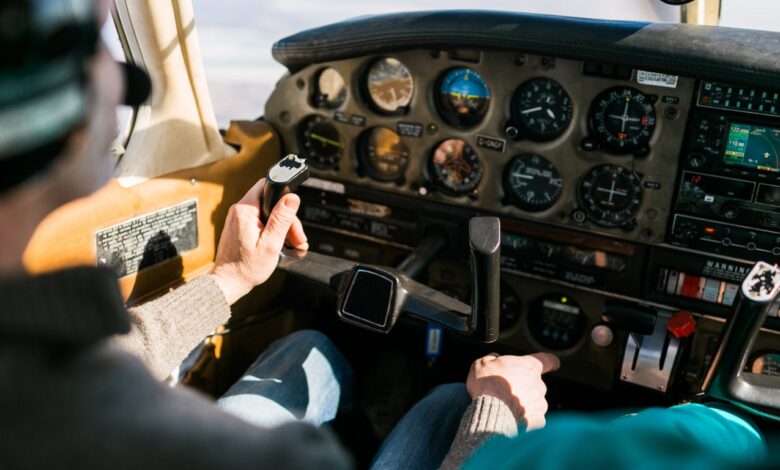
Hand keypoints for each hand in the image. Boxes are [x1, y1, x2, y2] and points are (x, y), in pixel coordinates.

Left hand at [210, 179, 307, 303]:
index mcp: (245, 211)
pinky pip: (259, 221)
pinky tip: (280, 243)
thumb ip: (281, 219)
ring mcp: (238, 218)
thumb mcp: (270, 244)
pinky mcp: (239, 226)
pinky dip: (271, 231)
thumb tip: (292, 198)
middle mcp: (239, 211)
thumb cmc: (246, 268)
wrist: (229, 283)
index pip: (266, 186)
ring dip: (282, 227)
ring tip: (292, 244)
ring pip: (267, 213)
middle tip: (297, 238)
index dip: (283, 197)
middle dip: (287, 220)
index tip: (292, 214)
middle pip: (270, 203)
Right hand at [466, 353, 559, 429]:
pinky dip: (525, 419)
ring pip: (534, 401)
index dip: (550, 361)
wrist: (491, 413)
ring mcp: (540, 403)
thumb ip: (491, 358)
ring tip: (506, 406)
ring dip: (524, 403)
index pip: (548, 360)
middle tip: (507, 390)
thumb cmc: (487, 387)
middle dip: (524, 386)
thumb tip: (494, 358)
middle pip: (536, 383)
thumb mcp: (481, 364)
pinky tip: (511, 419)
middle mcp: (539, 384)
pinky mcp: (538, 420)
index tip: (552, 364)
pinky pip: (533, 418)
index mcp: (529, 366)